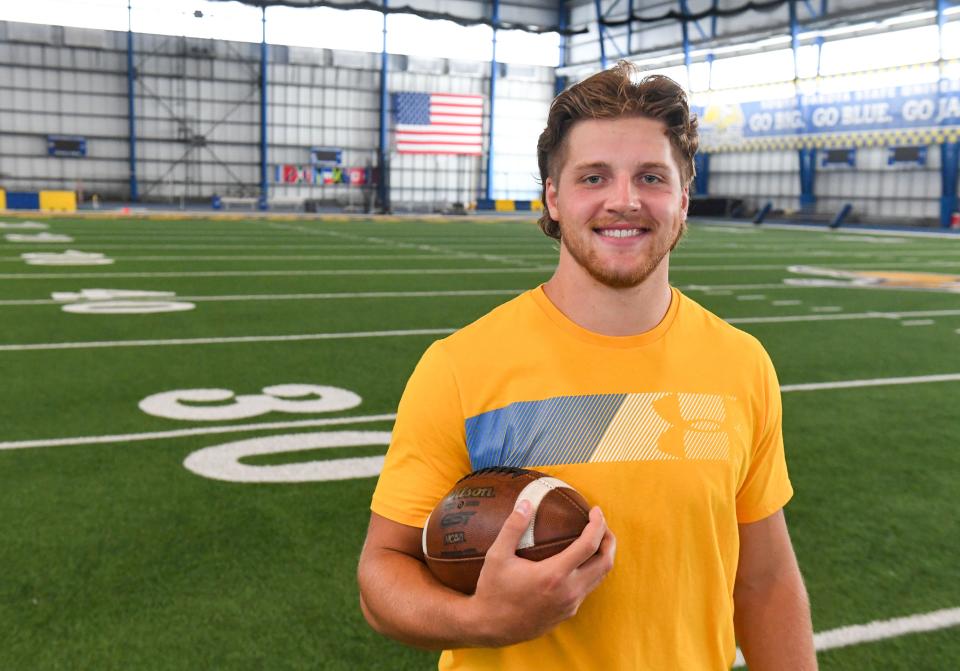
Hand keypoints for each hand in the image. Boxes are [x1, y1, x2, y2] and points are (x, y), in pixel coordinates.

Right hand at [467, 500, 616, 646]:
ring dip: (602, 556)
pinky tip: (578, 562)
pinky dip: (591, 570)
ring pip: (599, 578)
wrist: (491, 628)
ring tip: (594, 539)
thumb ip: (513, 527)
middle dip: (609, 540)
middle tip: (601, 524)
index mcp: (554, 575)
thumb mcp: (497, 556)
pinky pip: (588, 588)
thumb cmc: (492, 590)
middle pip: (605, 563)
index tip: (596, 510)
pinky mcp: (567, 613)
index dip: (597, 525)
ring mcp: (570, 605)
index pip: (589, 545)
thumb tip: (526, 502)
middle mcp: (568, 591)